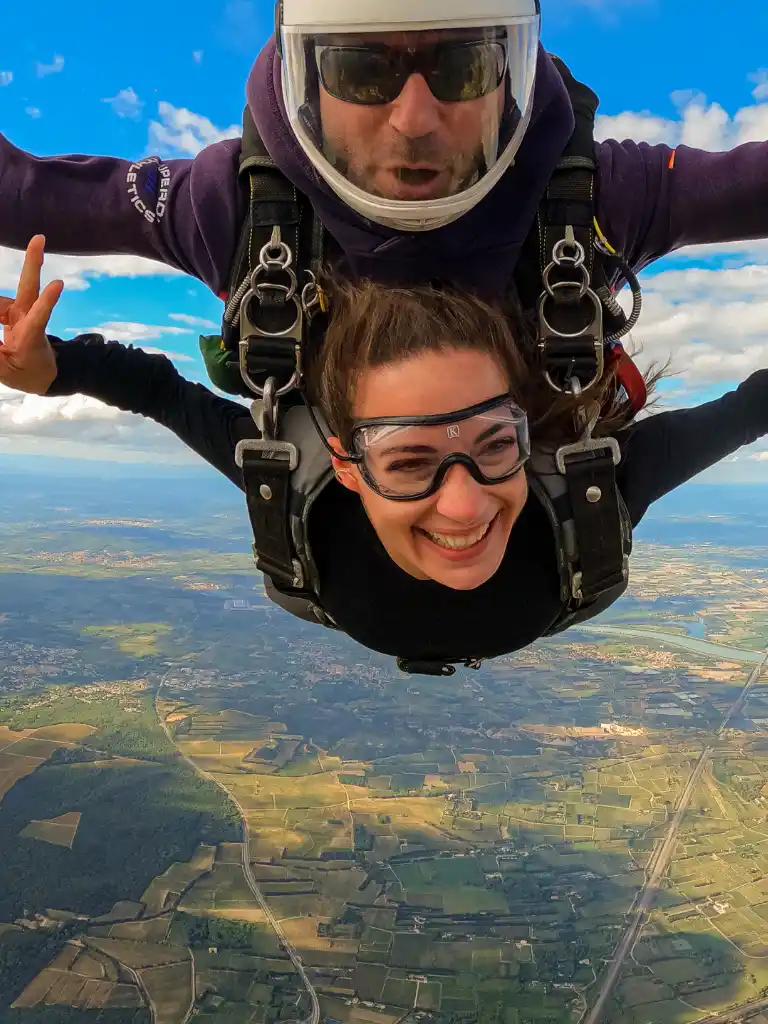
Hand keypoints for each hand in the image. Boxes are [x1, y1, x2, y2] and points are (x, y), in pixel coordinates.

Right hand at [0, 235, 63, 394]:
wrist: (42, 375)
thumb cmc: (28, 372)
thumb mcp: (6, 370)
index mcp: (31, 336)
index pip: (38, 316)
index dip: (47, 301)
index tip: (59, 283)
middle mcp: (27, 318)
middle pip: (28, 287)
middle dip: (33, 263)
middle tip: (40, 238)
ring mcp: (21, 313)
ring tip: (8, 343)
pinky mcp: (13, 312)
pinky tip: (7, 314)